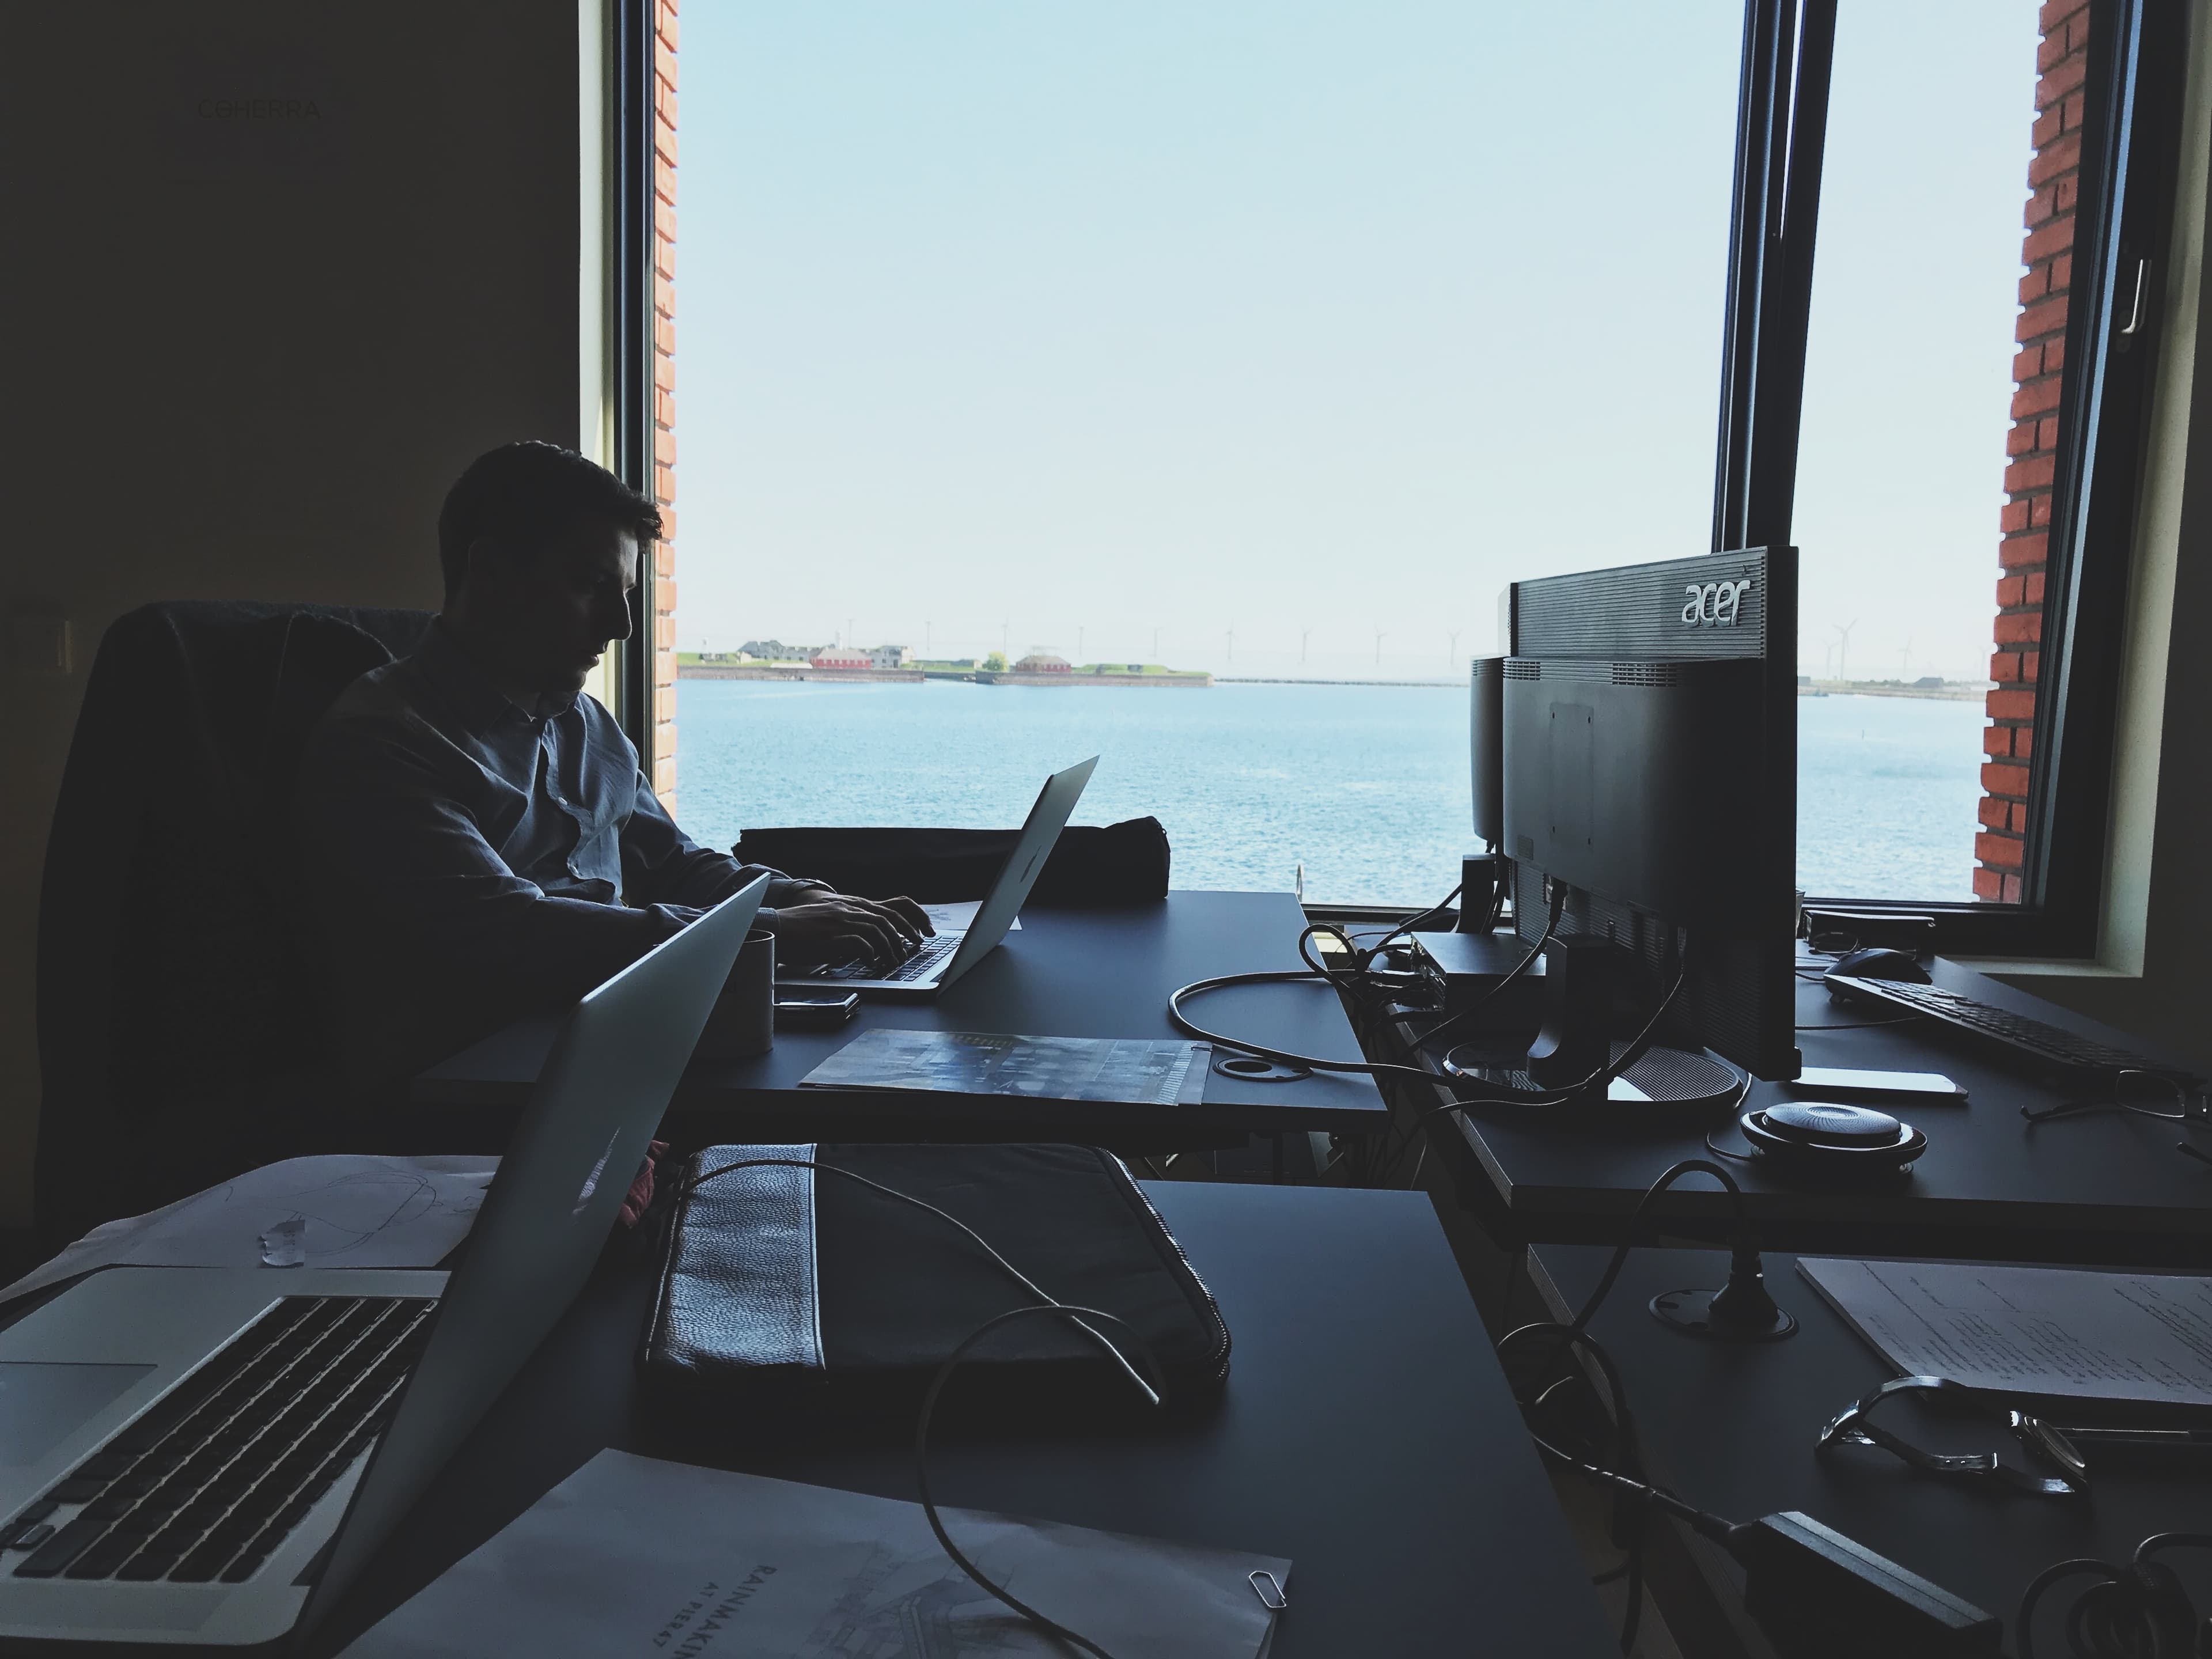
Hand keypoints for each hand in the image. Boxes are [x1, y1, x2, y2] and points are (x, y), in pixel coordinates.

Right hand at [771, 894, 934, 968]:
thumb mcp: (835, 916)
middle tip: (917, 946)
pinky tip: (872, 961)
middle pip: (891, 917)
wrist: (778, 928)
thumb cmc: (805, 927)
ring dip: (892, 947)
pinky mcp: (832, 937)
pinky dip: (871, 953)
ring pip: (879, 930)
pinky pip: (860, 943)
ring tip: (895, 961)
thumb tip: (878, 939)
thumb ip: (855, 921)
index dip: (915, 917)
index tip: (926, 931)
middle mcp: (851, 909)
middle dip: (909, 933)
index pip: (895, 905)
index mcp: (855, 904)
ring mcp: (842, 922)